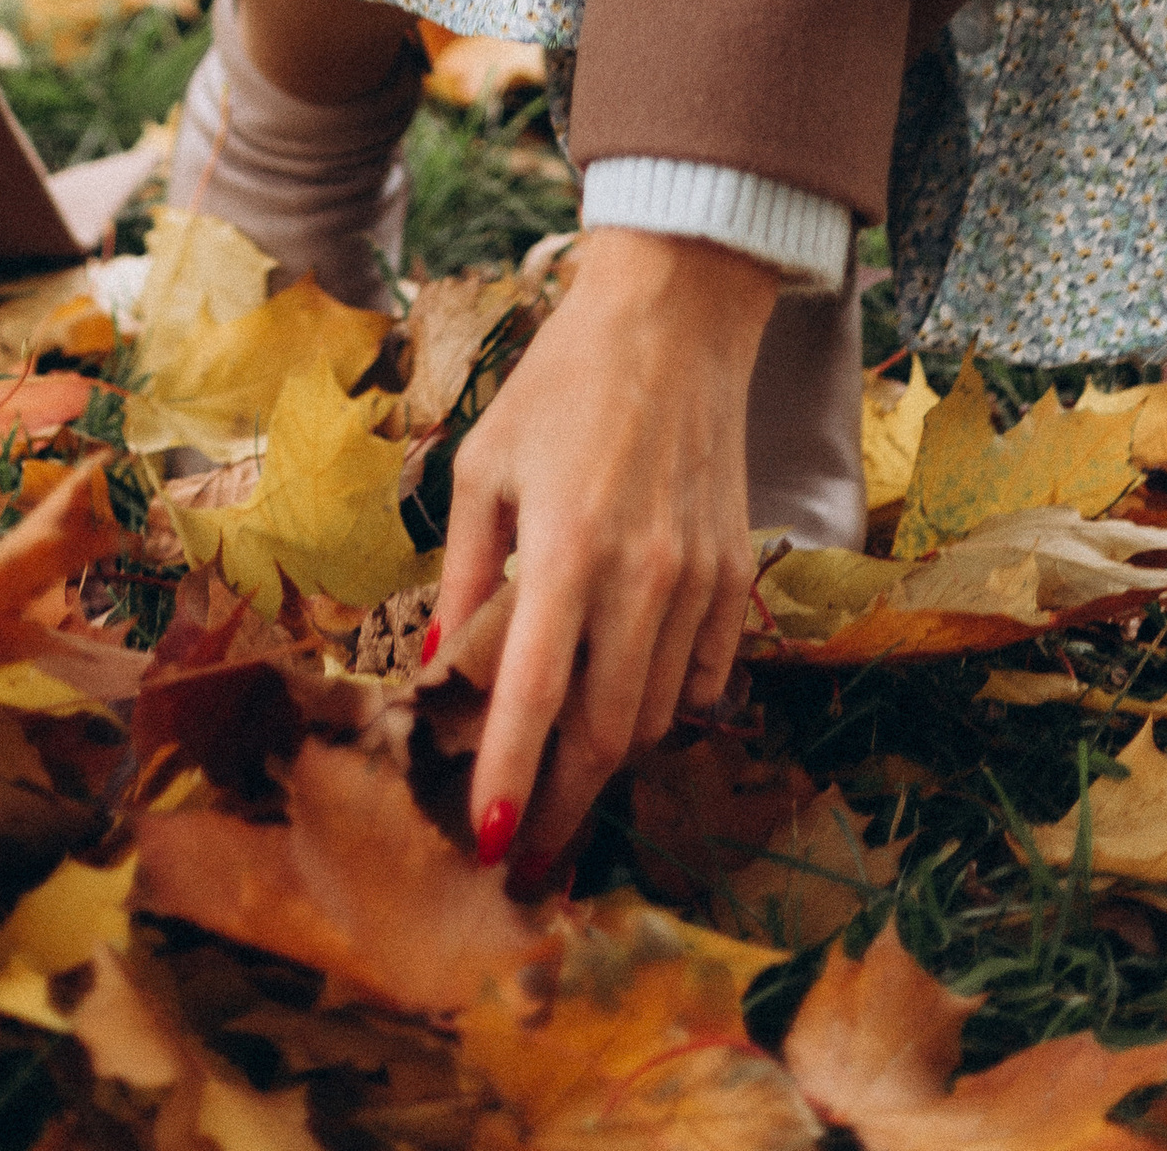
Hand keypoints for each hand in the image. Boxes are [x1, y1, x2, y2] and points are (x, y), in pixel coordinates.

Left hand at [429, 230, 781, 875]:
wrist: (672, 323)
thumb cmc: (560, 385)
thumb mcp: (485, 465)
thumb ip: (462, 574)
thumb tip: (430, 672)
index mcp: (567, 546)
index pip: (536, 695)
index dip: (510, 775)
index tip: (489, 840)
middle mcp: (642, 573)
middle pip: (607, 732)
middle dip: (563, 801)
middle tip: (527, 843)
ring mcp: (699, 577)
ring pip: (658, 714)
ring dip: (611, 752)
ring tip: (568, 767)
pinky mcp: (736, 571)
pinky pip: (704, 677)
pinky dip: (666, 704)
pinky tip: (630, 697)